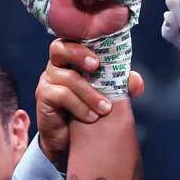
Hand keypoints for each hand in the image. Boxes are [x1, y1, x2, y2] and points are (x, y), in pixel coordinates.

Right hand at [36, 40, 143, 168]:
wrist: (69, 141)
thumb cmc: (87, 111)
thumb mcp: (108, 96)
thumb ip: (121, 85)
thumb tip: (135, 82)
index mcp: (72, 58)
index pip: (74, 38)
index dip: (85, 39)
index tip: (102, 51)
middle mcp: (56, 66)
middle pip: (59, 48)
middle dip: (79, 54)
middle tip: (96, 67)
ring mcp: (47, 81)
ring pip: (67, 77)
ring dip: (89, 93)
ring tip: (105, 108)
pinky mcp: (43, 97)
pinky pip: (61, 95)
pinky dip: (79, 106)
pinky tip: (90, 117)